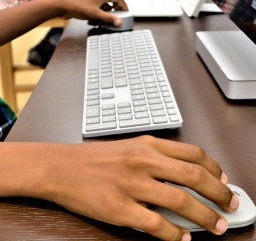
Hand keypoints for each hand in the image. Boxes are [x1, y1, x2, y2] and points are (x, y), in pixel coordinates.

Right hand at [45, 135, 238, 240]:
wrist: (62, 166)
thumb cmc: (95, 157)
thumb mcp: (129, 147)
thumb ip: (156, 157)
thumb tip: (182, 173)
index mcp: (146, 144)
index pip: (192, 153)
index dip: (213, 168)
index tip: (223, 179)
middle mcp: (142, 161)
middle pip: (193, 176)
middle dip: (218, 193)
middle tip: (231, 204)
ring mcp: (132, 185)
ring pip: (181, 201)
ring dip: (205, 216)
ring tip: (217, 225)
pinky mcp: (120, 208)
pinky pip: (157, 224)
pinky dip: (175, 234)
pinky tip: (183, 238)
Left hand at [54, 0, 127, 26]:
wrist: (62, 4)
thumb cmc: (77, 6)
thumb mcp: (95, 14)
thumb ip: (108, 18)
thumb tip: (119, 22)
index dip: (124, 6)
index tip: (126, 13)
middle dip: (116, 9)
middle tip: (118, 17)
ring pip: (106, 2)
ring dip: (108, 11)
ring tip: (107, 19)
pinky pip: (99, 4)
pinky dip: (101, 11)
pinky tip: (98, 18)